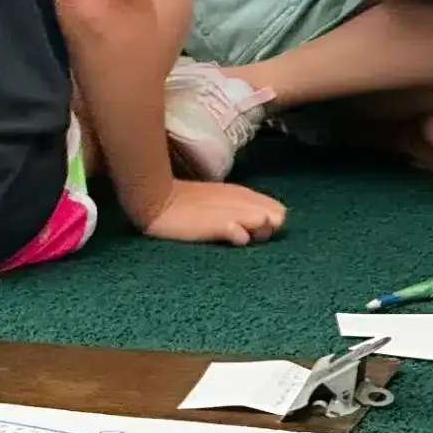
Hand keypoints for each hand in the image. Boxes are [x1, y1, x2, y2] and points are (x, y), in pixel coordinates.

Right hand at [142, 180, 286, 246]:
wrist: (155, 199)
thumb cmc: (180, 201)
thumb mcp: (213, 199)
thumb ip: (233, 206)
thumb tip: (250, 222)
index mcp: (242, 193)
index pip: (277, 209)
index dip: (268, 222)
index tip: (250, 228)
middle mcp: (243, 200)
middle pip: (277, 218)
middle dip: (266, 229)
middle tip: (243, 233)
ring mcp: (234, 212)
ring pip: (266, 225)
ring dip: (254, 234)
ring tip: (232, 236)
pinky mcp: (222, 225)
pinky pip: (242, 235)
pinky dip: (238, 238)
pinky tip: (224, 239)